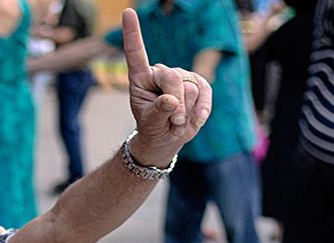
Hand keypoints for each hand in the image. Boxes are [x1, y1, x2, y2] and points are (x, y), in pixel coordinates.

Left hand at [119, 9, 210, 166]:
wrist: (167, 137)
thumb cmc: (153, 127)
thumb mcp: (150, 124)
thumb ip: (158, 112)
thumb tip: (171, 100)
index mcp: (141, 77)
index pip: (135, 53)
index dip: (132, 34)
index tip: (128, 13)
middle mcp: (160, 72)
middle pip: (173, 78)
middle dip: (176, 105)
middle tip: (173, 123)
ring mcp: (181, 76)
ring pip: (191, 88)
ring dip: (187, 112)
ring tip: (177, 121)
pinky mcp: (199, 83)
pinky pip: (205, 92)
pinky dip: (202, 109)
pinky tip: (196, 119)